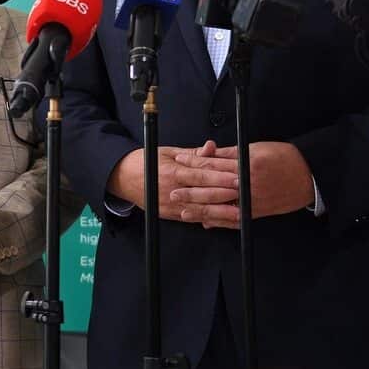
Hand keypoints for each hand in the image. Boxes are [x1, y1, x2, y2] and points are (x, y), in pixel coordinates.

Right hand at [107, 141, 238, 221]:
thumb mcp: (167, 152)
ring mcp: (170, 204)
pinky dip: (208, 219)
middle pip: (204, 193)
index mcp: (172, 171)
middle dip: (226, 194)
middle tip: (246, 194)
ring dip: (221, 211)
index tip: (238, 177)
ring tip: (239, 212)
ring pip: (200, 209)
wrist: (122, 178)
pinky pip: (192, 218)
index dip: (221, 177)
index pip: (201, 174)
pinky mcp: (169, 214)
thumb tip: (211, 148)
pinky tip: (222, 220)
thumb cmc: (146, 162)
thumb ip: (192, 153)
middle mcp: (172, 189)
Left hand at [176, 142, 313, 228]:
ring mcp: (251, 202)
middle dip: (190, 192)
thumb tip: (207, 154)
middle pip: (212, 190)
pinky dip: (220, 222)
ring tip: (183, 212)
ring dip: (200, 211)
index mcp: (244, 167)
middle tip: (173, 192)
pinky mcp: (257, 213)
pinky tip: (206, 223)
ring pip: (221, 209)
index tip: (178, 162)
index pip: (212, 166)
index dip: (192, 164)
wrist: (308, 176)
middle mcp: (246, 186)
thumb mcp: (254, 149)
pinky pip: (234, 220)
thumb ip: (229, 155)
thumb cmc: (282, 158)